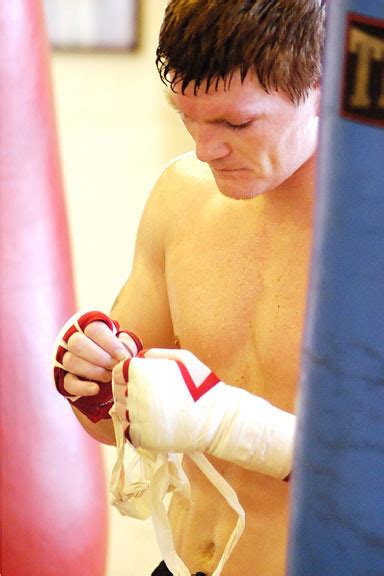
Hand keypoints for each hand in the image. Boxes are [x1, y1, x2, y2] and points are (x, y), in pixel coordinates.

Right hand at [53, 311, 141, 421]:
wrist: (107, 368)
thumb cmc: (116, 352)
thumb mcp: (123, 344)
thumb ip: (126, 345)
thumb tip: (126, 354)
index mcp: (88, 327)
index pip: (94, 330)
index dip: (109, 343)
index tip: (122, 356)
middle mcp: (73, 339)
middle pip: (77, 343)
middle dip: (99, 357)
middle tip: (114, 366)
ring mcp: (66, 359)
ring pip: (70, 361)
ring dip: (93, 371)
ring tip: (109, 376)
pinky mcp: (65, 378)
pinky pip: (68, 382)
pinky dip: (82, 387)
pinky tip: (96, 389)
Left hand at [112, 348, 294, 479]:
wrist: (216, 420)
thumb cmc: (202, 387)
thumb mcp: (183, 359)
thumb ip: (157, 354)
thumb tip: (140, 356)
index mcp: (141, 373)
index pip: (117, 372)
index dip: (126, 375)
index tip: (139, 379)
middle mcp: (133, 394)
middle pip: (117, 392)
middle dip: (129, 392)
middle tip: (149, 396)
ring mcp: (136, 418)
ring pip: (121, 412)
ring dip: (132, 410)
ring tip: (154, 410)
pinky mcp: (141, 438)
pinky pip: (129, 431)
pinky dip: (137, 428)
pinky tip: (155, 423)